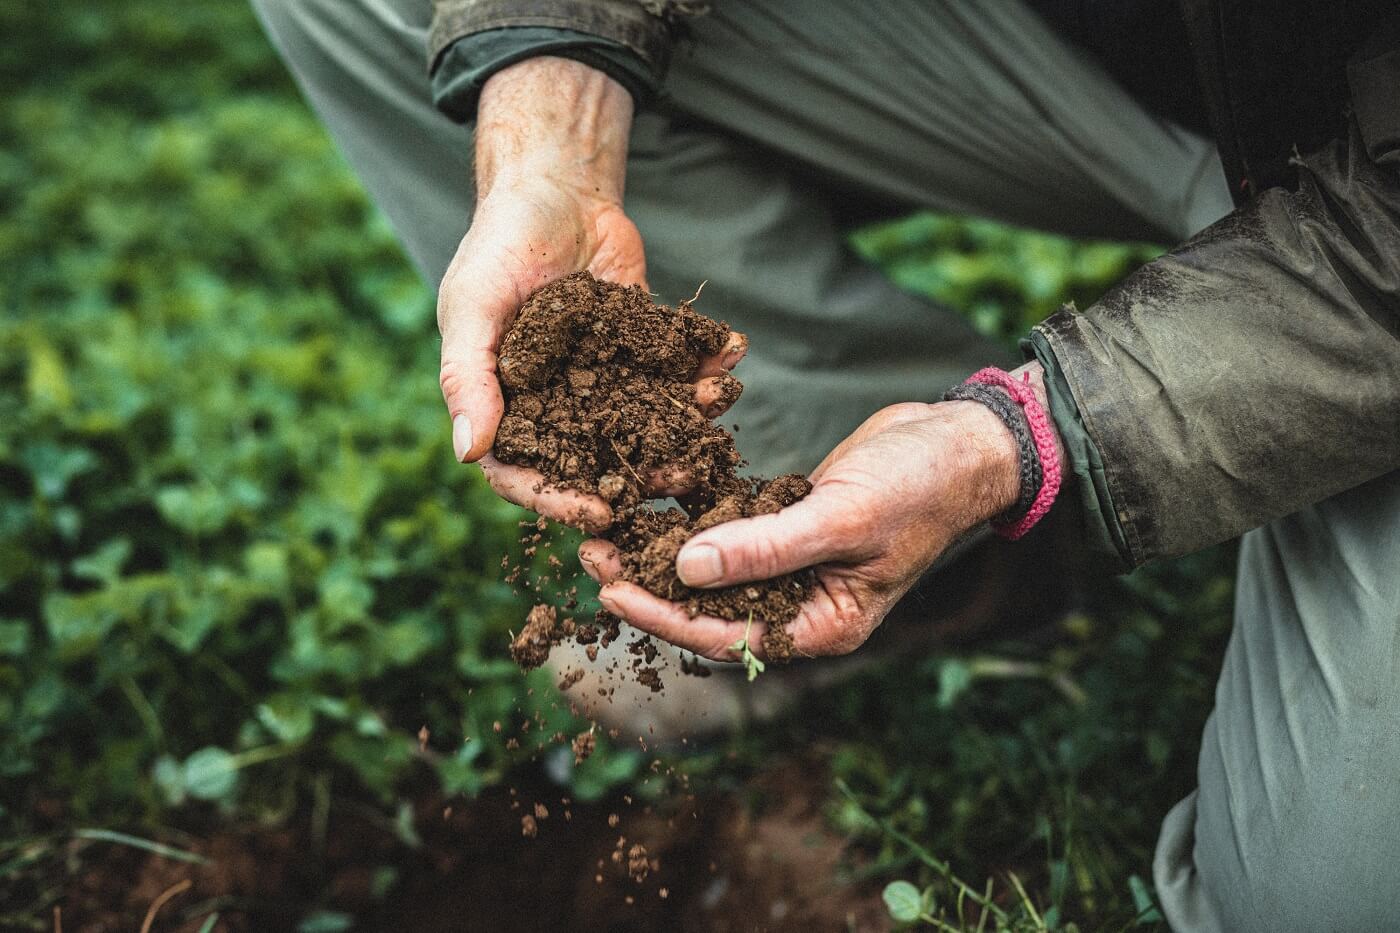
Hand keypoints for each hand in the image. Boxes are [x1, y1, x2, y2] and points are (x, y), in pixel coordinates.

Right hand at [437, 57, 745, 530]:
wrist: (554, 188)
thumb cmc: (499, 245)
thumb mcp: (472, 306)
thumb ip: (467, 376)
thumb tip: (466, 452)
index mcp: (506, 408)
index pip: (526, 474)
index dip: (559, 500)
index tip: (601, 512)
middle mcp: (556, 407)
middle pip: (597, 462)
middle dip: (642, 474)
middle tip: (683, 479)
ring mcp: (604, 382)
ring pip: (647, 424)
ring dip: (685, 423)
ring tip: (715, 408)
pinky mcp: (644, 352)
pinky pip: (677, 373)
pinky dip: (706, 367)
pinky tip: (731, 354)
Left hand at [579, 363, 1058, 660]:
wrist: (960, 439)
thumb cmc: (918, 485)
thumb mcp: (840, 519)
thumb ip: (764, 547)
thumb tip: (685, 569)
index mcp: (821, 625)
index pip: (726, 633)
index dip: (663, 614)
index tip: (609, 589)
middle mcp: (803, 603)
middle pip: (709, 604)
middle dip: (648, 581)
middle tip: (590, 552)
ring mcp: (795, 564)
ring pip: (713, 567)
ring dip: (662, 546)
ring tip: (605, 524)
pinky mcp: (788, 523)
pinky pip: (730, 528)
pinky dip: (694, 515)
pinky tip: (651, 494)